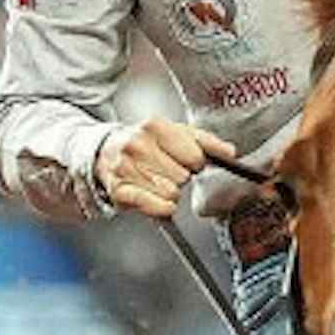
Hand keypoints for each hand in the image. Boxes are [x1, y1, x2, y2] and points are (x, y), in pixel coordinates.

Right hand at [97, 118, 236, 217]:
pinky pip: (158, 207)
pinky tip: (155, 196)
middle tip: (165, 170)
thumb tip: (229, 152)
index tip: (184, 160)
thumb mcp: (176, 133)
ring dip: (169, 192)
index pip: (195, 156)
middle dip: (180, 177)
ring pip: (172, 193)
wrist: (105, 151)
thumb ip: (205, 141)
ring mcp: (126, 168)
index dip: (194, 162)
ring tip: (156, 179)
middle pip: (183, 177)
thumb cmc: (145, 142)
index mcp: (154, 126)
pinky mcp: (120, 190)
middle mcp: (138, 145)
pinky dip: (162, 207)